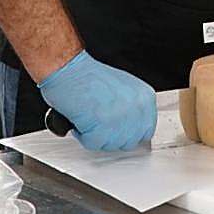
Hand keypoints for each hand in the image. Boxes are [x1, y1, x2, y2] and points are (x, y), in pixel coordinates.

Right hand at [38, 51, 155, 150]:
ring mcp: (120, 116)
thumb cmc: (88, 76)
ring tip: (88, 117)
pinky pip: (94, 144)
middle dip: (110, 136)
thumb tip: (134, 128)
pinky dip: (83, 135)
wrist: (68, 68)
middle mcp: (136, 106)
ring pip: (111, 145)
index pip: (146, 131)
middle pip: (129, 142)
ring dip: (96, 136)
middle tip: (98, 122)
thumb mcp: (123, 87)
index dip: (126, 133)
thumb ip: (133, 108)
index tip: (115, 128)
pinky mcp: (102, 123)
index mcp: (144, 97)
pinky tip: (81, 119)